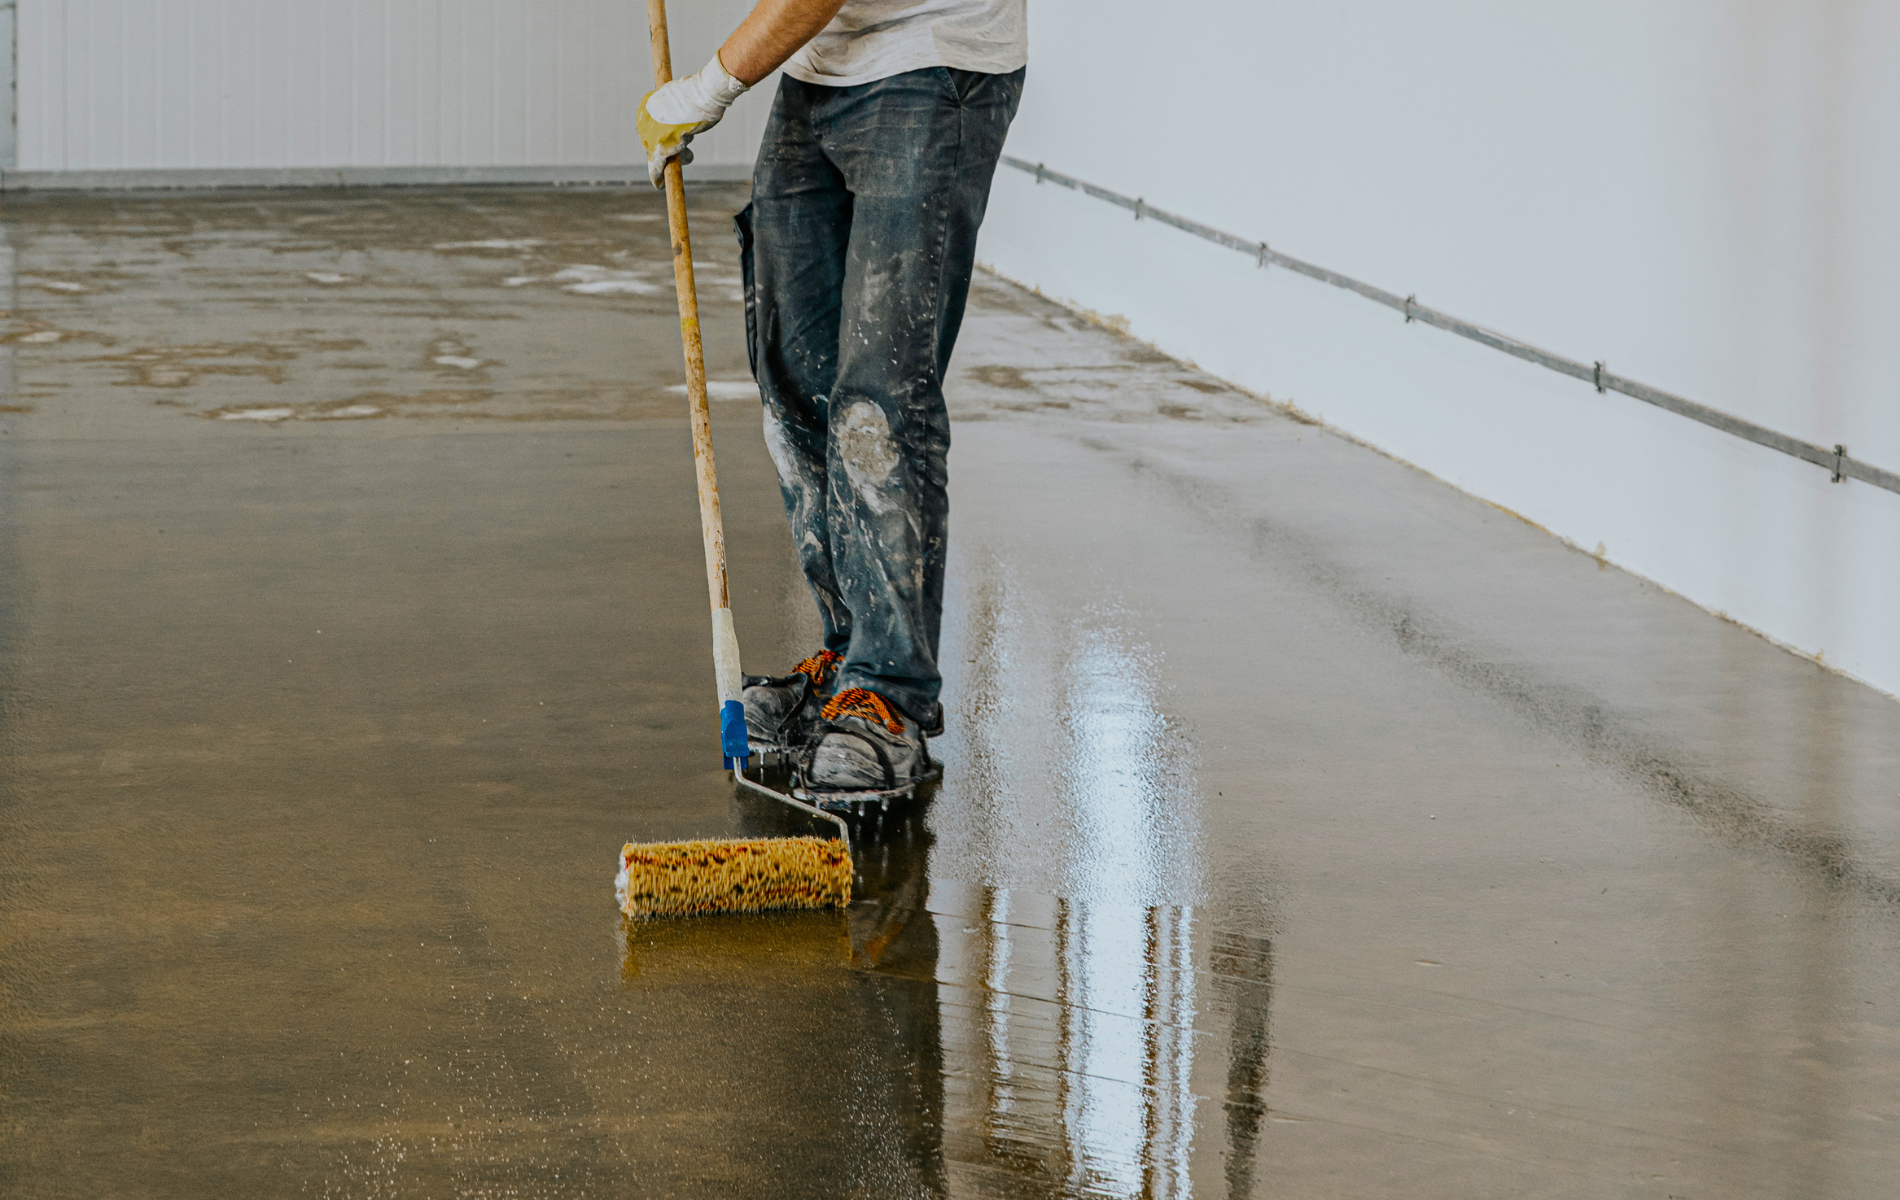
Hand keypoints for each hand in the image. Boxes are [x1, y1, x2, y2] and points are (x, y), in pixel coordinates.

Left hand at [637, 53, 748, 187]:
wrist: (701, 97)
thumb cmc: (699, 93)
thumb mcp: (684, 95)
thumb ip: (677, 104)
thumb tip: (681, 101)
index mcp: (647, 105)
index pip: (650, 128)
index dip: (662, 138)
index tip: (671, 144)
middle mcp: (645, 120)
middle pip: (652, 143)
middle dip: (669, 149)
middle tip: (686, 150)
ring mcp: (651, 135)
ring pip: (659, 155)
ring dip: (677, 158)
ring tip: (690, 154)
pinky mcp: (660, 149)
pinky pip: (657, 167)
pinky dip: (657, 176)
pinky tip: (659, 184)